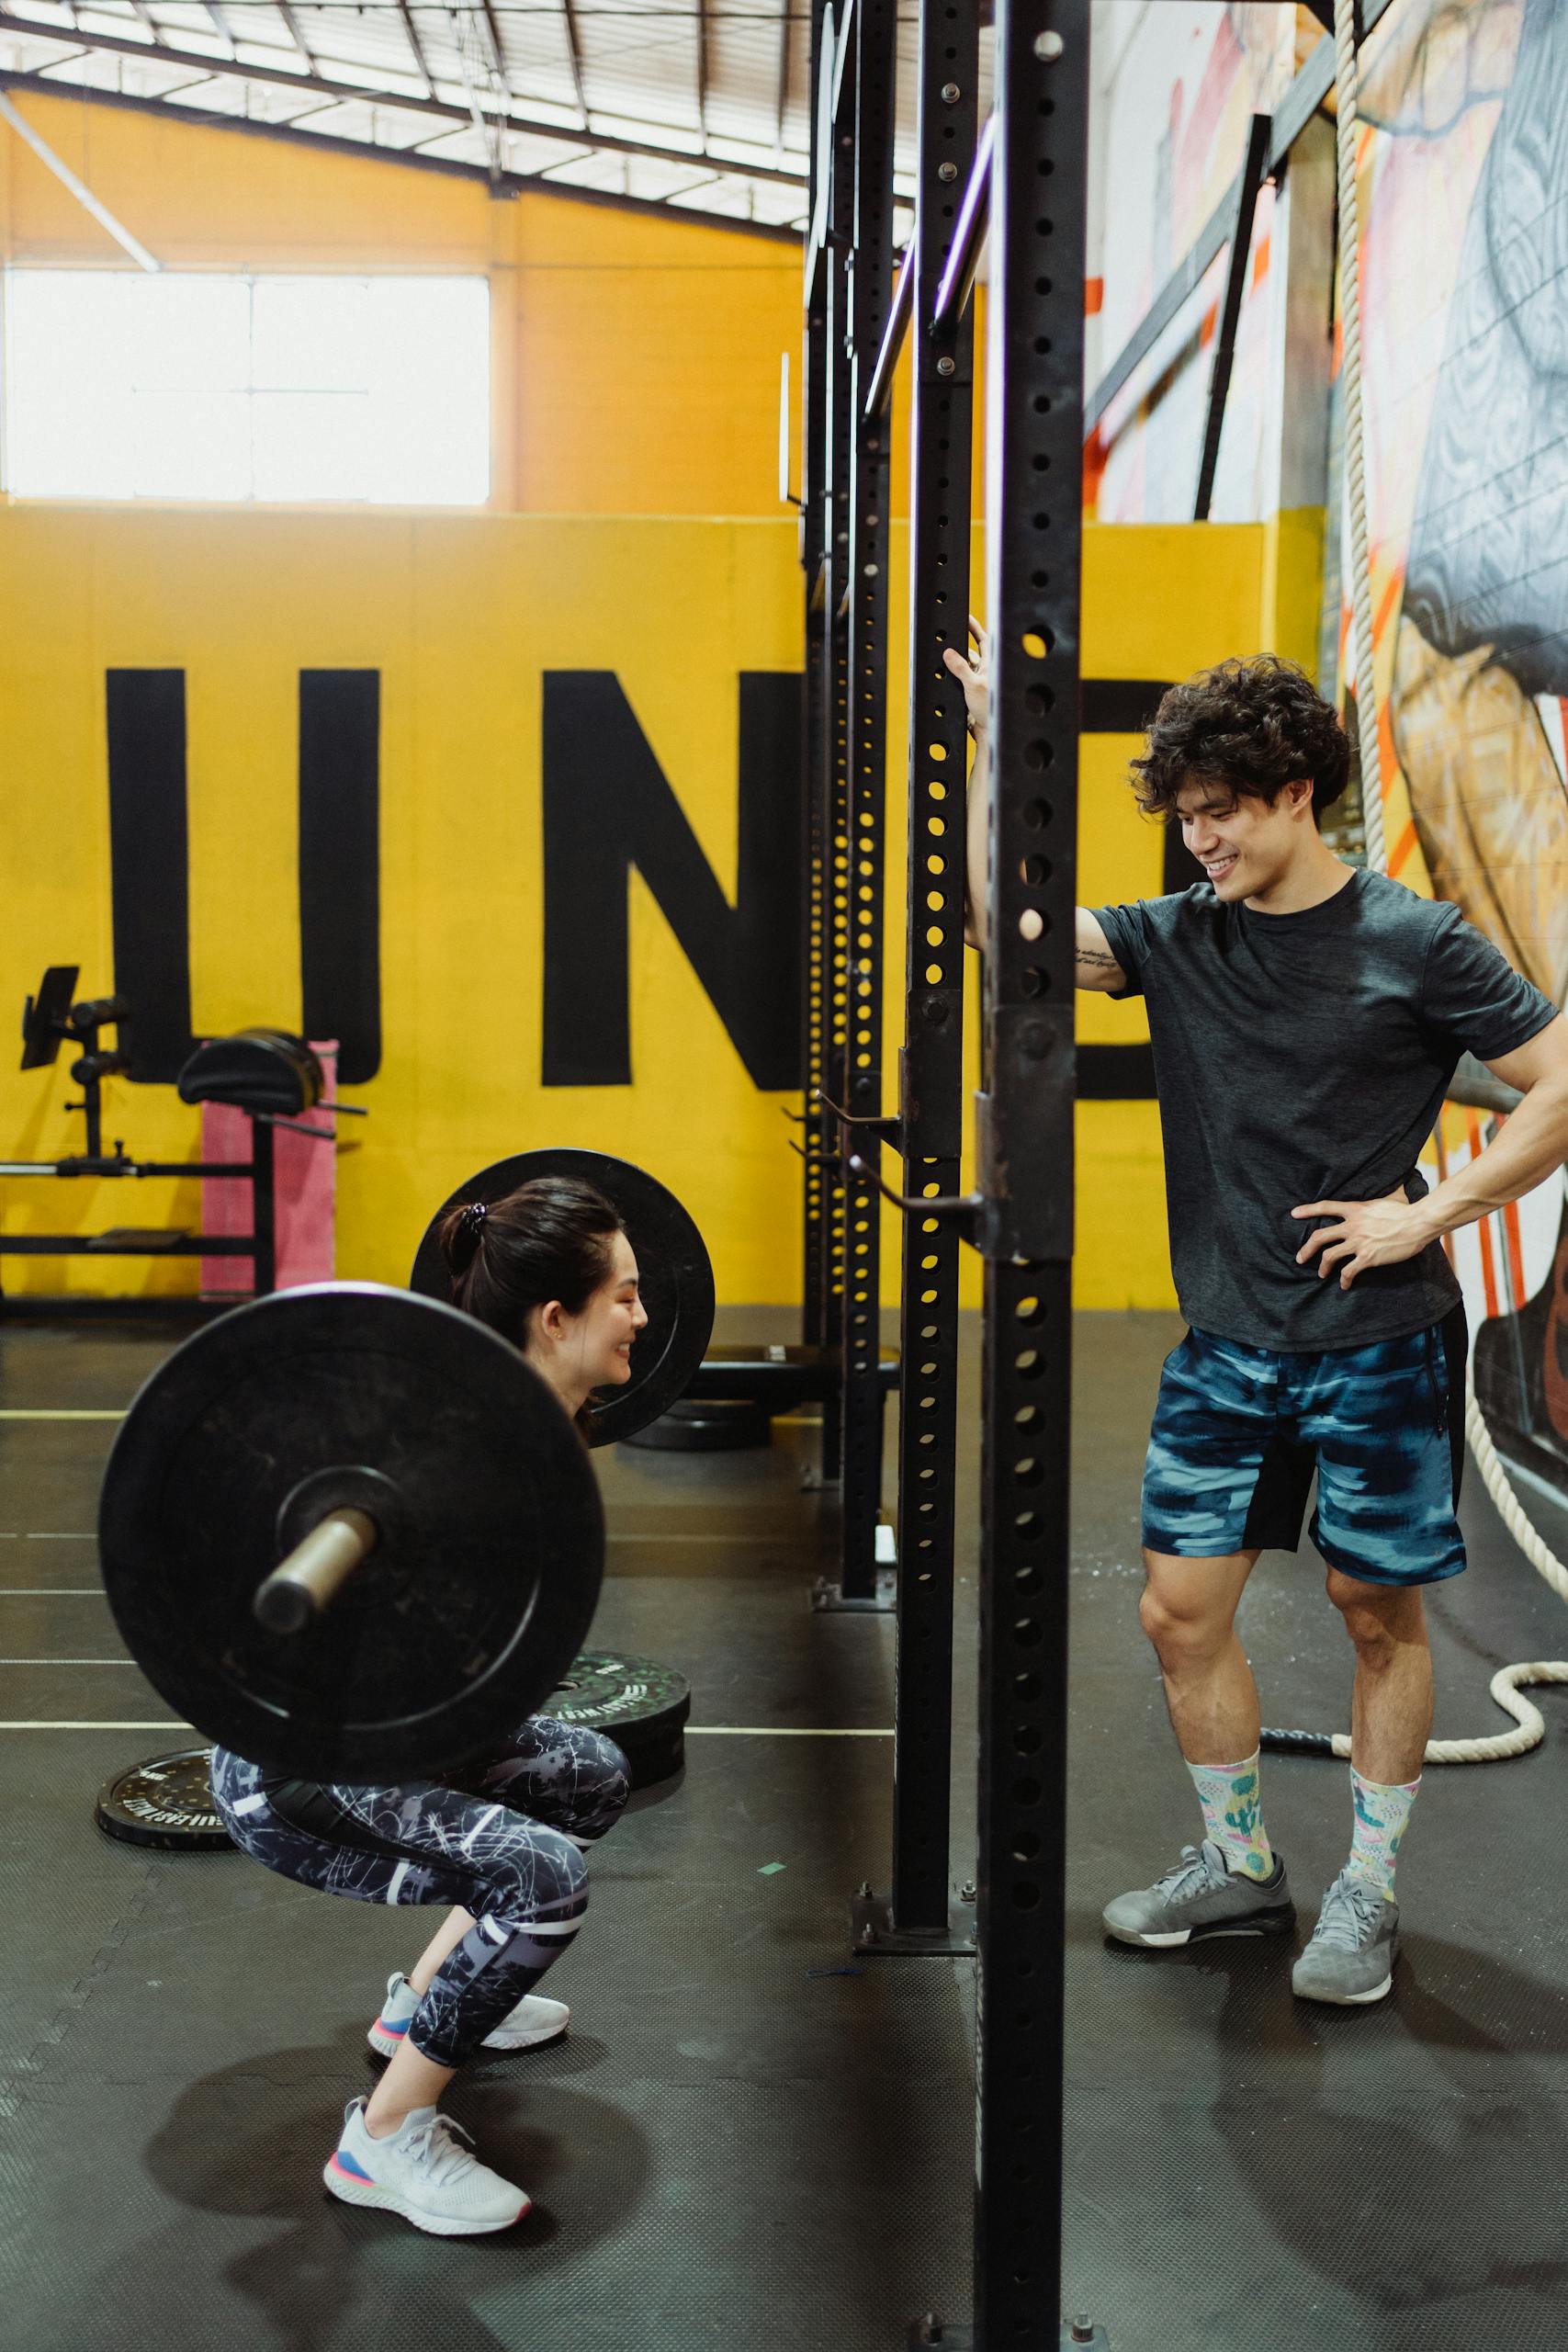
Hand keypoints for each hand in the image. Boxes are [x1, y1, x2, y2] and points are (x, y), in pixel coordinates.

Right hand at [942, 613, 989, 735]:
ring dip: (955, 664)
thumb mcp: (973, 685)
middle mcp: (986, 671)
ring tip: (944, 661)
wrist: (991, 732)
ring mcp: (979, 682)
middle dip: (959, 646)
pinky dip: (953, 678)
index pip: (984, 639)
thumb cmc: (990, 709)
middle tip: (947, 639)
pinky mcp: (972, 694)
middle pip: (971, 652)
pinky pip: (960, 680)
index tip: (965, 617)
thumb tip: (948, 653)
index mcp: (992, 664)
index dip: (974, 628)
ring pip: (965, 667)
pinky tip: (946, 677)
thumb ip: (960, 667)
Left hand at [1290, 1187, 1436, 1288]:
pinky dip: (1344, 1280)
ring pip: (1329, 1256)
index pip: (1325, 1207)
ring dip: (1323, 1267)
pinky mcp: (1368, 1257)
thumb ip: (1386, 1188)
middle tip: (1299, 1258)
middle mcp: (1353, 1226)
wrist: (1419, 1222)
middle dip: (1306, 1249)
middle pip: (1319, 1236)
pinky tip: (1345, 1284)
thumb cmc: (1408, 1209)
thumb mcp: (1392, 1195)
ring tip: (1321, 1274)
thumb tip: (1396, 1175)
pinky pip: (1349, 1271)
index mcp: (1355, 1209)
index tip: (1294, 1214)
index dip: (1307, 1210)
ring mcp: (1359, 1242)